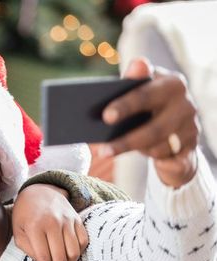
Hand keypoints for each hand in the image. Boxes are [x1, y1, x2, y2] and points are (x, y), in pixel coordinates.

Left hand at [13, 184, 88, 260]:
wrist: (39, 191)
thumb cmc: (25, 215)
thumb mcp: (18, 232)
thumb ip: (28, 250)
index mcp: (34, 227)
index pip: (44, 258)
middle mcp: (53, 223)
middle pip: (60, 257)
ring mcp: (67, 220)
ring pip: (74, 251)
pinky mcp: (77, 218)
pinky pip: (83, 241)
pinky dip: (78, 251)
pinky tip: (69, 253)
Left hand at [98, 59, 198, 186]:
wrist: (175, 129)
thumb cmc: (148, 106)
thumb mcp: (140, 91)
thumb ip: (133, 81)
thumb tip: (137, 63)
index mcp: (170, 83)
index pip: (146, 94)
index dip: (127, 105)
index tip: (106, 116)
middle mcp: (185, 104)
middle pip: (154, 128)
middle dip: (127, 141)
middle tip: (102, 151)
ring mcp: (191, 127)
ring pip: (160, 147)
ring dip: (137, 151)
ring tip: (112, 152)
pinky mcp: (192, 147)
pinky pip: (174, 162)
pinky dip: (162, 163)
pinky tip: (151, 162)